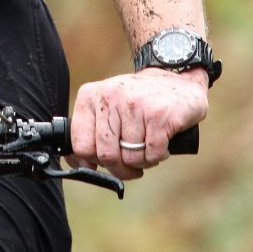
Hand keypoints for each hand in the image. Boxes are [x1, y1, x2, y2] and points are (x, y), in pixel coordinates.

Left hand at [68, 68, 208, 180]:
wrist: (177, 82)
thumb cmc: (138, 102)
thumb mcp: (107, 106)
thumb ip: (91, 130)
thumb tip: (75, 162)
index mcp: (90, 96)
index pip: (80, 144)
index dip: (93, 162)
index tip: (103, 164)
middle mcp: (109, 97)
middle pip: (106, 155)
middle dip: (120, 168)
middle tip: (130, 166)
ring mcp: (134, 105)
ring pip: (131, 158)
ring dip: (142, 161)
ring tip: (147, 147)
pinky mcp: (159, 115)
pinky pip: (152, 155)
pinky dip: (158, 157)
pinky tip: (161, 143)